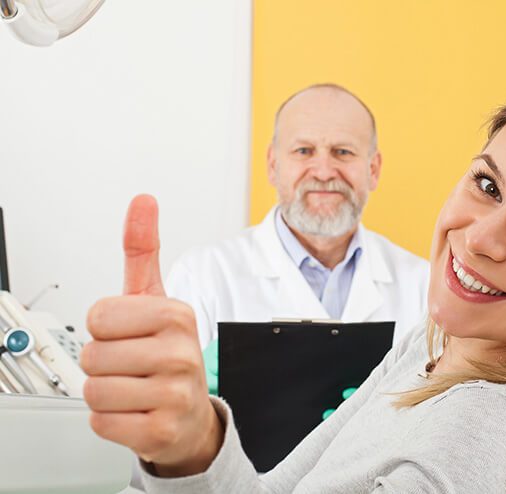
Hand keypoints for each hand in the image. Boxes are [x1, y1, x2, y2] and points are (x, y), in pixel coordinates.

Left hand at [80, 194, 222, 476]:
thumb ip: (143, 250)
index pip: (98, 316)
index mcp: (177, 315)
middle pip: (92, 354)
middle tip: (132, 366)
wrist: (191, 414)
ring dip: (105, 393)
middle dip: (102, 362)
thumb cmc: (167, 354)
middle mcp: (182, 353)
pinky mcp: (163, 430)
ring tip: (134, 389)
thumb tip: (143, 201)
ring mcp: (175, 393)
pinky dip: (110, 421)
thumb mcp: (155, 300)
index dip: (104, 328)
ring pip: (93, 389)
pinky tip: (137, 412)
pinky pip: (101, 422)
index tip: (130, 334)